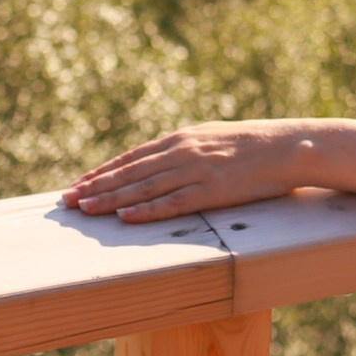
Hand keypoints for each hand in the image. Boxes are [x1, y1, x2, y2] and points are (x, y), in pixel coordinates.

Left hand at [63, 121, 304, 223]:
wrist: (288, 146)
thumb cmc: (255, 144)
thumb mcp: (214, 138)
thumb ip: (187, 149)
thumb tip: (164, 159)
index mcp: (182, 138)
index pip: (133, 157)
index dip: (104, 171)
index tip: (80, 182)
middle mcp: (182, 152)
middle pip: (130, 172)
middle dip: (96, 187)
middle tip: (68, 201)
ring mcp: (195, 171)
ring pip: (144, 188)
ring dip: (111, 199)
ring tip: (85, 209)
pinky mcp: (211, 191)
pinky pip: (172, 203)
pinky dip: (145, 211)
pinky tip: (124, 217)